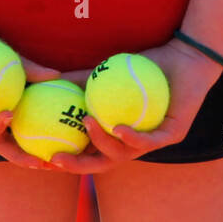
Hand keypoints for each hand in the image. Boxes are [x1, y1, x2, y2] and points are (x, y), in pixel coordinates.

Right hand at [43, 38, 222, 174]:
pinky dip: (132, 136)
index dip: (66, 157)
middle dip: (78, 165)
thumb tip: (48, 79)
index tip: (39, 153)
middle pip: (102, 163)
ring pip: (123, 154)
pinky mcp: (171, 135)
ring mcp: (153, 141)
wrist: (183, 56)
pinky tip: (119, 127)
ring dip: (102, 142)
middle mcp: (134, 142)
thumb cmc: (145, 65)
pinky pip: (149, 141)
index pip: (88, 151)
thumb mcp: (107, 71)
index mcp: (118, 134)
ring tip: (86, 124)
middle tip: (56, 158)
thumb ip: (82, 79)